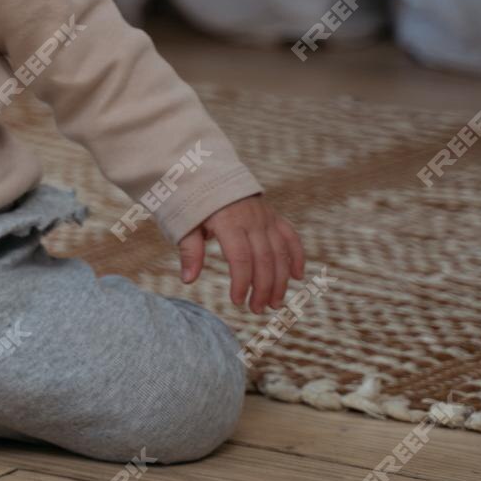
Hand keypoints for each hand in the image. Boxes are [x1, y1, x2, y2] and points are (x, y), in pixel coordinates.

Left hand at [178, 194, 303, 313]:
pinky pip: (290, 236)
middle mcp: (252, 220)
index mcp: (229, 222)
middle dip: (263, 288)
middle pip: (264, 259)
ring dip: (281, 280)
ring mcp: (265, 217)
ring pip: (280, 252)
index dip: (241, 282)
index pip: (241, 258)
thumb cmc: (190, 201)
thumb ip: (190, 251)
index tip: (236, 301)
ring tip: (275, 303)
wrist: (205, 170)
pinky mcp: (272, 215)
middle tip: (257, 310)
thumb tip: (189, 280)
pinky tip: (298, 276)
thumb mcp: (183, 223)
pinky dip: (297, 255)